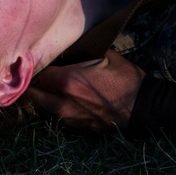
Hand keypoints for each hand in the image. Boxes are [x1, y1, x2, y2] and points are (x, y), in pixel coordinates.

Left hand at [27, 50, 145, 131]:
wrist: (143, 107)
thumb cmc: (126, 79)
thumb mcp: (106, 56)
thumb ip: (82, 53)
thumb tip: (70, 47)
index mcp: (67, 81)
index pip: (36, 74)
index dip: (34, 66)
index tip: (34, 60)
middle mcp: (61, 102)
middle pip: (33, 94)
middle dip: (31, 84)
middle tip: (33, 74)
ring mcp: (68, 118)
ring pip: (42, 108)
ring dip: (42, 97)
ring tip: (45, 86)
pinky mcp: (76, 128)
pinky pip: (56, 116)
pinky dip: (54, 107)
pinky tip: (61, 99)